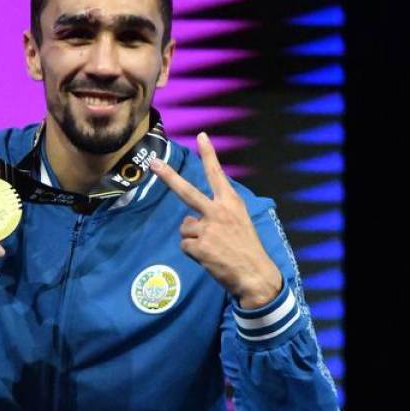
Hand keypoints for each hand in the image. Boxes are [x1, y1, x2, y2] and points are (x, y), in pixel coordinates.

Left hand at [149, 132, 282, 306]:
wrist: (255, 275)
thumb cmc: (247, 248)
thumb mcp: (240, 222)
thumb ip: (218, 213)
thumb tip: (192, 218)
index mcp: (231, 203)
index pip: (217, 174)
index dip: (209, 154)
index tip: (201, 136)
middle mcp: (218, 211)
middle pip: (186, 191)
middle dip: (168, 176)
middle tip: (154, 163)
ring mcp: (207, 228)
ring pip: (185, 228)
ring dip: (194, 238)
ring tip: (212, 248)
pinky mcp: (199, 246)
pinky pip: (185, 246)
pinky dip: (194, 253)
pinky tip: (209, 257)